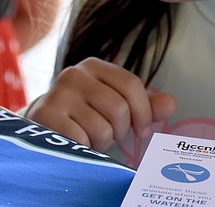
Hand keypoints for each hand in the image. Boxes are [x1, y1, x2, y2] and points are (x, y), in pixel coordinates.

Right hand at [27, 57, 176, 151]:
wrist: (43, 123)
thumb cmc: (85, 113)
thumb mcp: (114, 104)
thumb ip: (144, 105)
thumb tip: (171, 103)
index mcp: (94, 66)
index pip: (131, 85)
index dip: (143, 112)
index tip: (142, 130)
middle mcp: (74, 74)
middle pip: (119, 109)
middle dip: (120, 131)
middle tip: (110, 134)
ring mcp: (58, 94)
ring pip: (102, 129)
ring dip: (101, 142)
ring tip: (90, 137)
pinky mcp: (46, 115)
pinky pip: (82, 140)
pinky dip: (85, 148)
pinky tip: (76, 142)